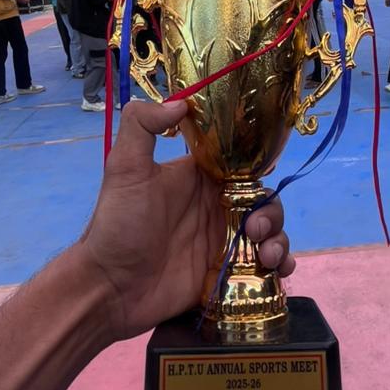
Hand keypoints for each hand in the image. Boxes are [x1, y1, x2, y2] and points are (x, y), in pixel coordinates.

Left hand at [78, 100, 294, 339]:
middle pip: (264, 200)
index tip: (264, 180)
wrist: (110, 288)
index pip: (243, 163)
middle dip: (272, 212)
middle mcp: (216, 206)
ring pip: (271, 232)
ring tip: (266, 257)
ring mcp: (223, 240)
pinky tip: (276, 272)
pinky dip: (280, 265)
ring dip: (279, 240)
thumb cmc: (118, 225)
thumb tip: (181, 102)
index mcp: (198, 178)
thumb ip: (143, 126)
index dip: (260, 167)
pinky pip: (264, 265)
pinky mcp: (227, 272)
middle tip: (256, 230)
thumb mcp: (124, 169)